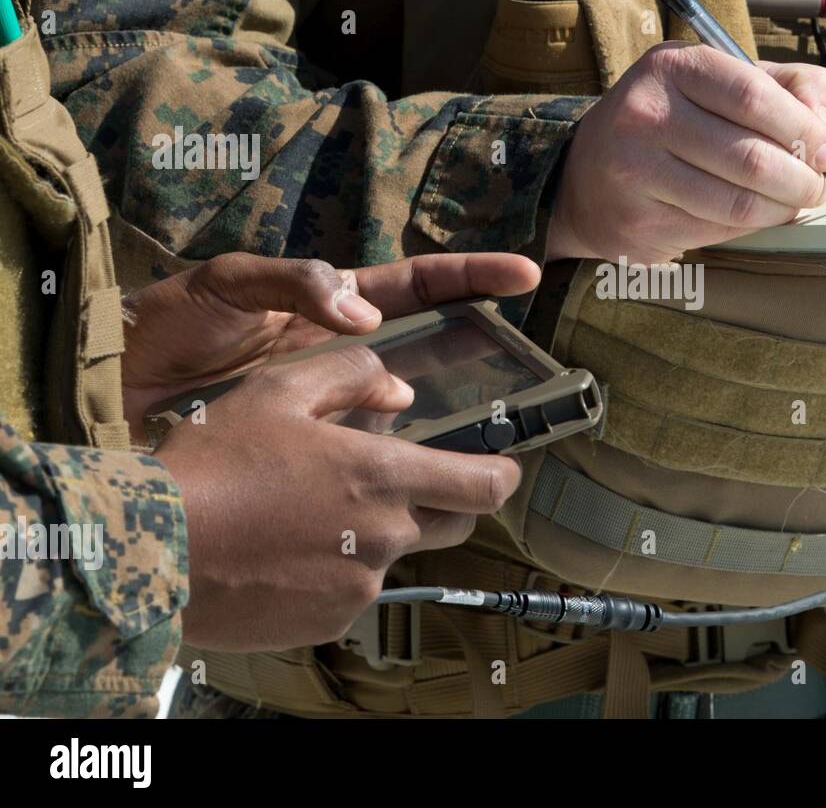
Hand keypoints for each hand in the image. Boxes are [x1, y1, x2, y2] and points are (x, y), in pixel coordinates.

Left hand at [121, 251, 539, 440]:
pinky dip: (392, 464)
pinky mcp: (310, 445)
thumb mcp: (229, 284)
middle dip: (481, 354)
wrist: (112, 387)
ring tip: (482, 436)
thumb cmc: (170, 323)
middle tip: (525, 374)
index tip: (524, 276)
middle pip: (432, 347)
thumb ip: (294, 284)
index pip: (419, 283)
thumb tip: (365, 316)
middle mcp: (344, 352)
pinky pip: (366, 453)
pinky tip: (413, 481)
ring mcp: (331, 400)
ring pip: (407, 407)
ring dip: (445, 419)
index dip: (472, 278)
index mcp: (333, 302)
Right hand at [157, 343, 522, 650]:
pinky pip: (353, 590)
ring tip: (311, 514)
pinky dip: (335, 570)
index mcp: (383, 476)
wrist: (153, 549)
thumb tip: (398, 388)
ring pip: (394, 555)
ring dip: (373, 534)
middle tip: (388, 482)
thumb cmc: (213, 465)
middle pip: (451, 523)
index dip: (501, 476)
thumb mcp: (279, 391)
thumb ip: (351, 375)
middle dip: (437, 501)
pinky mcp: (330, 621)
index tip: (498, 470)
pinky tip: (288, 550)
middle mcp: (385, 536)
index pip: (484, 486)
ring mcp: (359, 585)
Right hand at [549, 42, 825, 262]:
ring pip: (738, 202)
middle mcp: (646, 115)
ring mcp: (636, 173)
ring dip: (782, 210)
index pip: (753, 96)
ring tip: (795, 205)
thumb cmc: (667, 125)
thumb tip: (824, 122)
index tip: (825, 149)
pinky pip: (718, 231)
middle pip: (750, 157)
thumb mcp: (715, 83)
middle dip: (800, 178)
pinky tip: (757, 218)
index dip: (802, 127)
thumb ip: (782, 85)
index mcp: (671, 68)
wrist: (585, 180)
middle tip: (817, 187)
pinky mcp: (639, 223)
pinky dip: (751, 228)